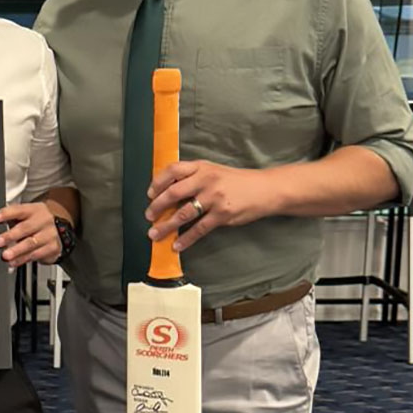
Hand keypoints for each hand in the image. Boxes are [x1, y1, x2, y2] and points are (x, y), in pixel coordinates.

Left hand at [0, 202, 63, 266]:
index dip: (7, 214)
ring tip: (6, 255)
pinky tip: (14, 261)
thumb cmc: (36, 223)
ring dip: (16, 250)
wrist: (61, 230)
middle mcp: (44, 220)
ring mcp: (50, 234)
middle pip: (25, 228)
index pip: (19, 210)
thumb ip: (11, 218)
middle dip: (10, 236)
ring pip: (31, 243)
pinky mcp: (53, 248)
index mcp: (34, 210)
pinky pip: (36, 255)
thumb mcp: (25, 216)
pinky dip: (23, 259)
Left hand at [145, 160, 277, 250]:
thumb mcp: (213, 170)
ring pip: (183, 214)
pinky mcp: (223, 215)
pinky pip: (199, 229)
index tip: (149, 193)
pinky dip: (186, 238)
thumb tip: (167, 190)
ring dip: (166, 225)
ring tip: (154, 234)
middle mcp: (206, 180)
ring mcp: (214, 198)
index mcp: (201, 167)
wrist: (265, 189)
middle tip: (148, 216)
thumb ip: (193, 176)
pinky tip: (177, 245)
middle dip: (157, 206)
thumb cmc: (235, 181)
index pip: (173, 170)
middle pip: (173, 193)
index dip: (158, 182)